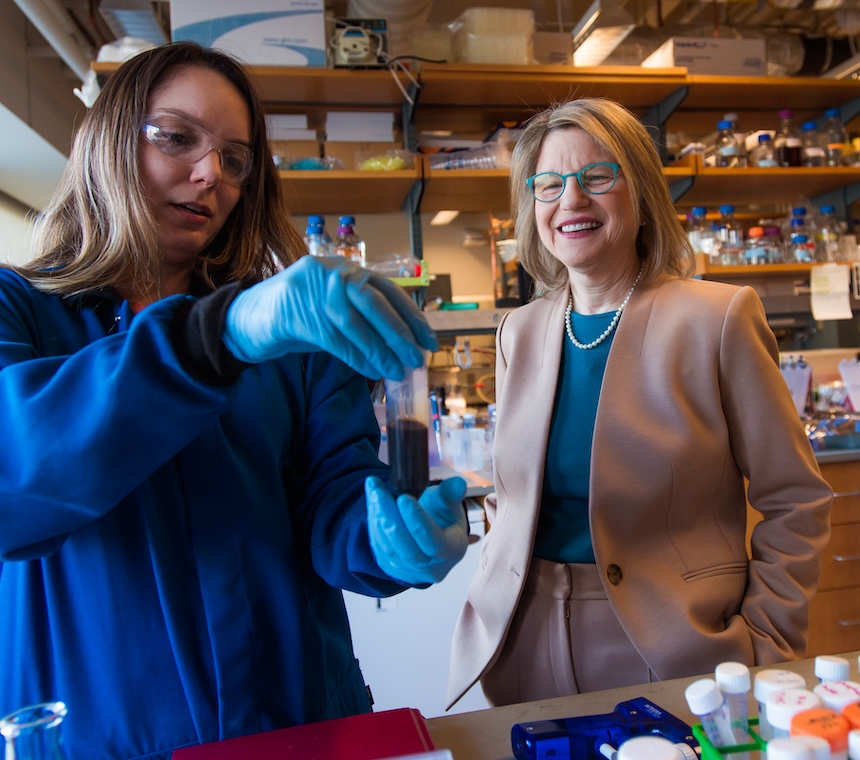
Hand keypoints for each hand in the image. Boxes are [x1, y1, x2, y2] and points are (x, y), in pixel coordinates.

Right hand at [223, 256, 437, 378]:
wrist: (245, 320)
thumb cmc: (297, 319)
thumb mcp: (334, 311)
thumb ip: (364, 318)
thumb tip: (403, 343)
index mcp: (344, 268)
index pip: (387, 290)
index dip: (411, 316)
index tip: (429, 340)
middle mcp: (330, 271)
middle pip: (373, 301)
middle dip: (399, 333)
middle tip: (417, 359)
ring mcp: (310, 289)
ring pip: (354, 321)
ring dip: (380, 350)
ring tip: (397, 371)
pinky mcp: (294, 311)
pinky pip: (333, 337)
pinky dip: (356, 357)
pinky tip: (371, 371)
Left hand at [366, 475, 468, 584]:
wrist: (430, 537)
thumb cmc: (443, 520)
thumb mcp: (450, 505)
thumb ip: (451, 494)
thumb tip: (458, 483)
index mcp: (451, 551)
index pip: (433, 542)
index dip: (417, 521)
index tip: (404, 498)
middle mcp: (430, 568)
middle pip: (407, 549)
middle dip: (390, 518)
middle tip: (379, 492)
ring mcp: (408, 571)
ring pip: (389, 547)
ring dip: (378, 517)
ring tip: (374, 489)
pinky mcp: (389, 567)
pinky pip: (378, 546)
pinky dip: (373, 522)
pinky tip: (372, 501)